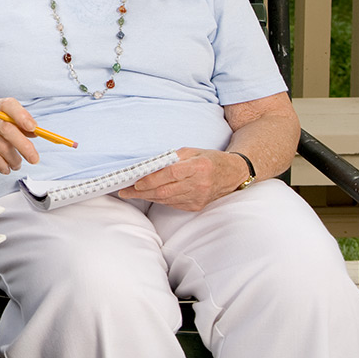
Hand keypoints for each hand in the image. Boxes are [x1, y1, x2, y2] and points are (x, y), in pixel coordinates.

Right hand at [0, 98, 39, 173]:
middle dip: (24, 146)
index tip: (34, 128)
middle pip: (7, 129)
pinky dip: (3, 166)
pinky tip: (6, 168)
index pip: (10, 105)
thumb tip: (36, 132)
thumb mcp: (9, 125)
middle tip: (34, 159)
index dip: (22, 116)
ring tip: (17, 164)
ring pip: (2, 147)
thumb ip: (23, 127)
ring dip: (14, 160)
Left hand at [117, 147, 244, 210]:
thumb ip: (173, 158)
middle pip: (166, 190)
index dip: (152, 179)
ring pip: (167, 199)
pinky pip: (173, 204)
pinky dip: (159, 200)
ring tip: (131, 194)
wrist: (233, 174)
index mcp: (199, 167)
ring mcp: (198, 197)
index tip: (136, 181)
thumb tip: (150, 165)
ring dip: (147, 197)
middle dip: (142, 192)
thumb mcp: (193, 151)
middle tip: (125, 191)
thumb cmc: (210, 159)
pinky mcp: (196, 206)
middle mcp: (199, 184)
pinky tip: (148, 196)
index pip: (171, 174)